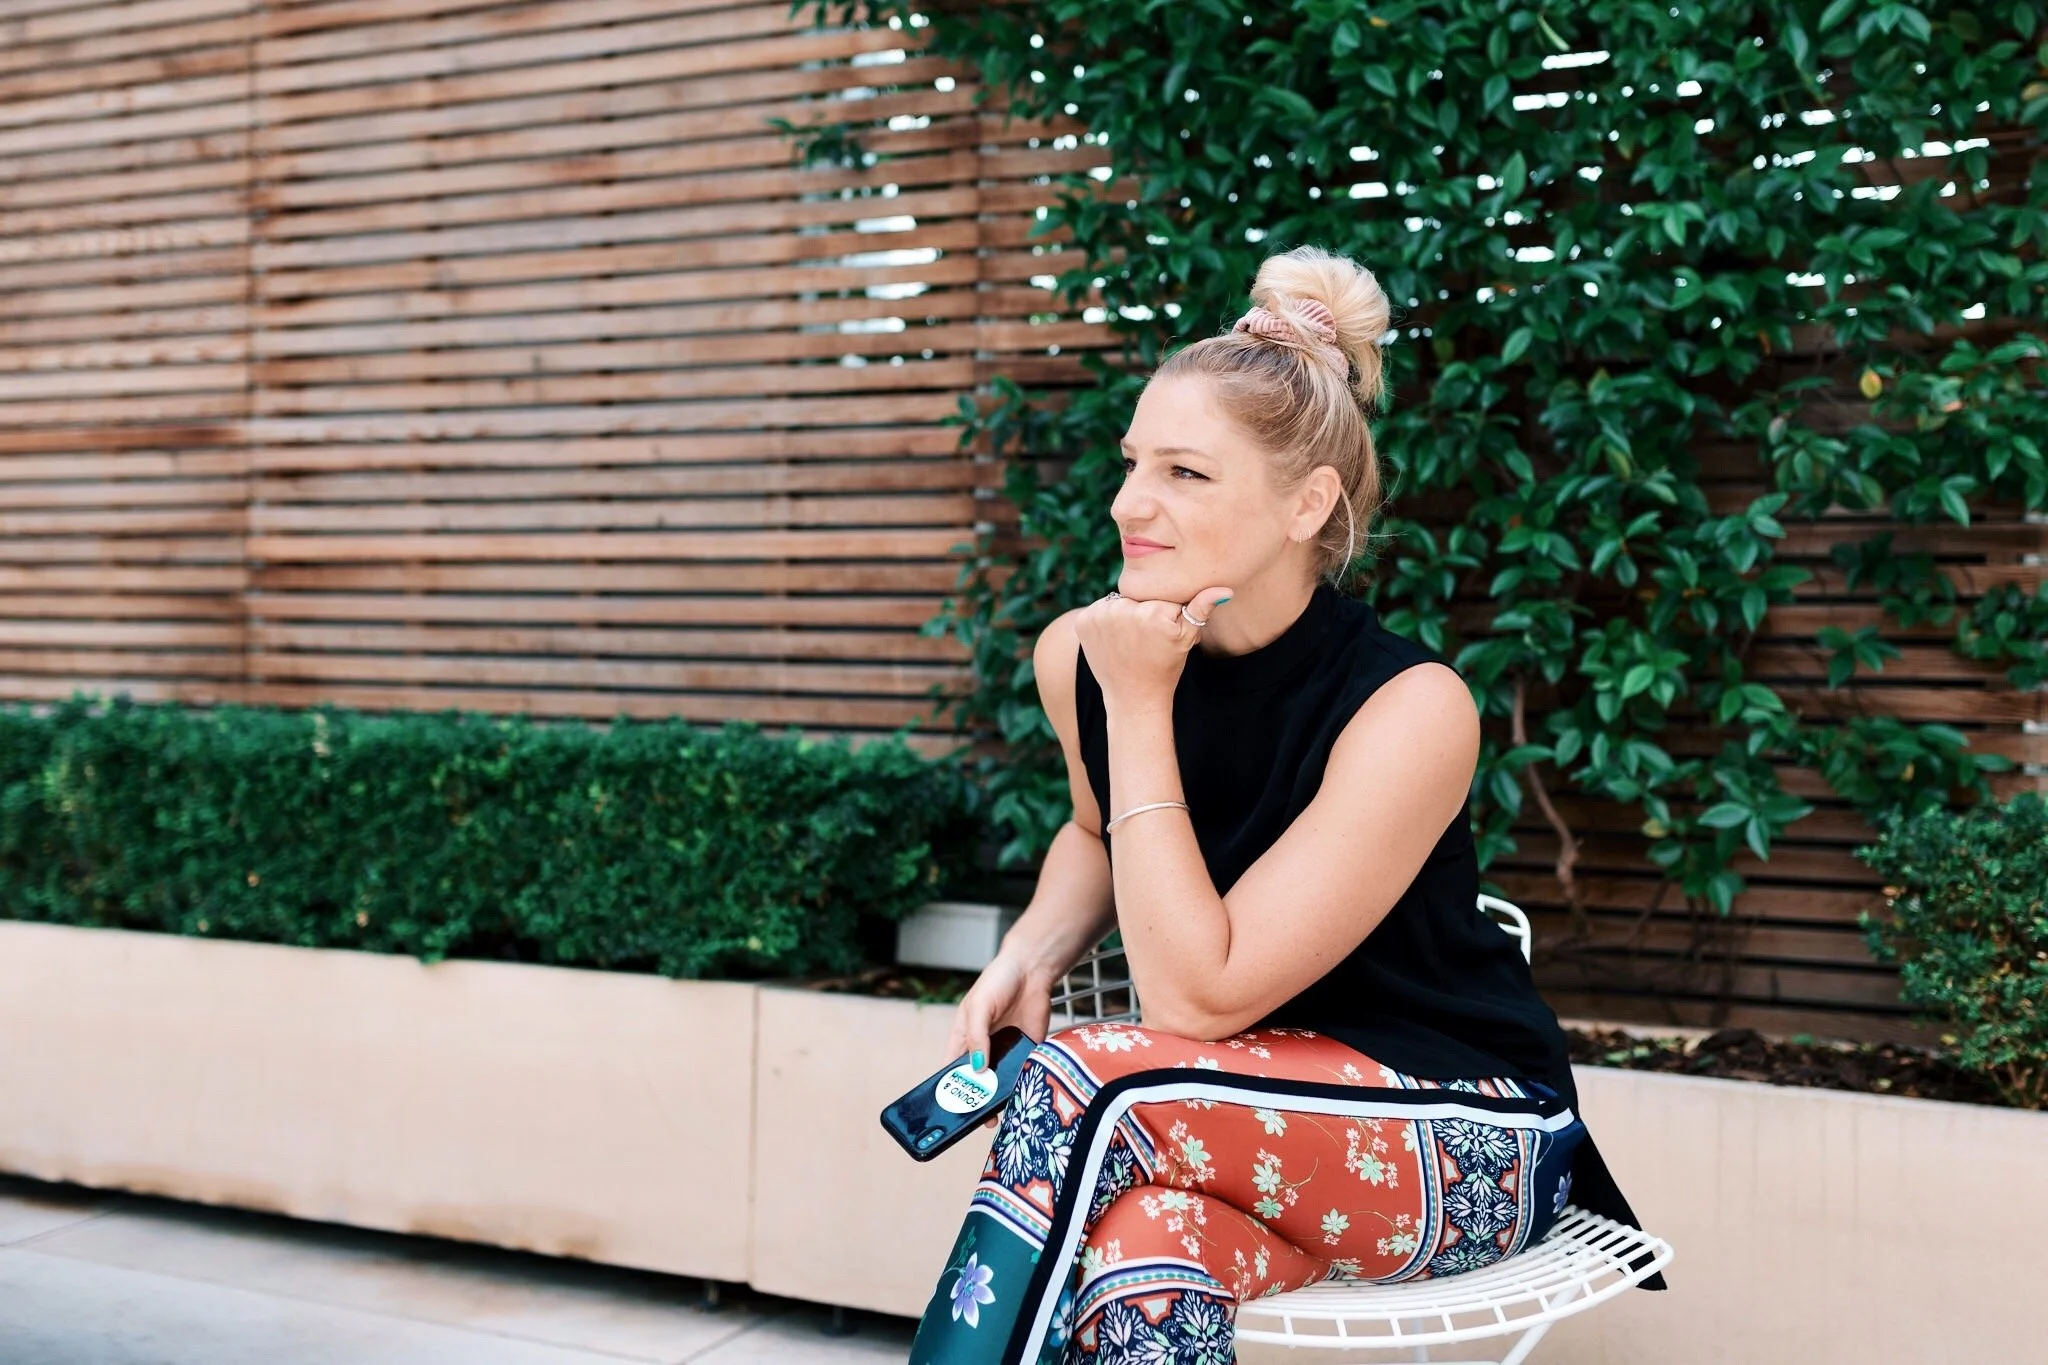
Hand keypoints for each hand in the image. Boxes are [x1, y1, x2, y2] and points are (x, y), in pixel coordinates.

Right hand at [947, 952, 1052, 1128]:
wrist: (1033, 969)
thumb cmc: (998, 981)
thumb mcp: (979, 1007)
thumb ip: (976, 1038)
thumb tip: (977, 1069)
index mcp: (964, 1037)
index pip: (952, 1069)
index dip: (951, 1089)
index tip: (950, 1109)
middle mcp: (984, 1048)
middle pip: (977, 1082)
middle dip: (976, 1100)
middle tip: (977, 1120)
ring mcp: (1006, 1051)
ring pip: (1000, 1082)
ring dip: (1000, 1098)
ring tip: (999, 1117)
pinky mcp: (1027, 1050)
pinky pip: (1023, 1073)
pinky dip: (1022, 1086)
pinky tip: (1021, 1099)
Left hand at [1073, 586, 1234, 713]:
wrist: (1133, 697)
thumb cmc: (1164, 667)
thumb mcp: (1187, 639)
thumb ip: (1201, 609)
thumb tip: (1223, 589)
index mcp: (1153, 611)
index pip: (1161, 594)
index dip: (1165, 611)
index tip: (1162, 632)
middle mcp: (1123, 609)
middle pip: (1137, 595)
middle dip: (1142, 610)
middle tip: (1145, 638)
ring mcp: (1099, 615)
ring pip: (1117, 600)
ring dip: (1122, 613)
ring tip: (1130, 639)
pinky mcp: (1082, 621)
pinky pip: (1098, 609)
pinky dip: (1103, 620)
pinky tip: (1113, 640)